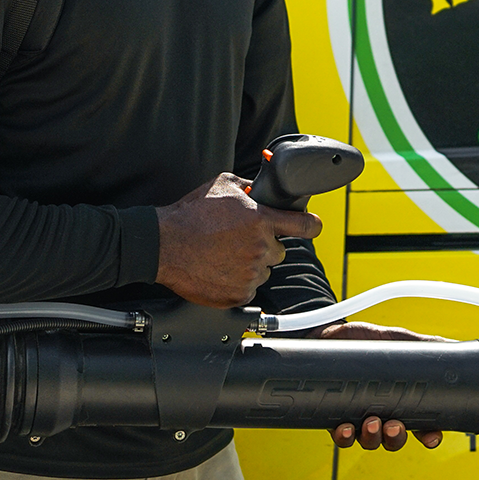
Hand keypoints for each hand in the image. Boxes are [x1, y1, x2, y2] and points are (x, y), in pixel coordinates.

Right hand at [156, 173, 320, 307]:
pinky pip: (248, 288)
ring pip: (263, 270)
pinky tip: (218, 268)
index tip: (314, 226)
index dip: (312, 225)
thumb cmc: (190, 214)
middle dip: (265, 245)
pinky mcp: (237, 294)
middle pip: (279, 251)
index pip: (303, 225)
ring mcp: (250, 274)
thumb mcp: (222, 185)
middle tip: (240, 240)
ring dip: (251, 264)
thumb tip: (258, 189)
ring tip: (224, 254)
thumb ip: (248, 187)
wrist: (164, 244)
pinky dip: (237, 281)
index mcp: (261, 220)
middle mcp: (260, 248)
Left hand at [316, 322, 445, 450]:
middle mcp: (381, 413)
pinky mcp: (335, 416)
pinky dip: (345, 437)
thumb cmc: (366, 341)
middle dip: (396, 438)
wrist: (330, 333)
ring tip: (372, 424)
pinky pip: (341, 436)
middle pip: (394, 439)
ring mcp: (358, 417)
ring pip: (369, 441)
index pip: (420, 426)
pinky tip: (346, 428)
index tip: (431, 436)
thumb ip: (425, 346)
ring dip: (372, 438)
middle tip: (394, 427)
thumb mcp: (398, 340)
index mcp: (401, 400)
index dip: (428, 435)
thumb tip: (454, 345)